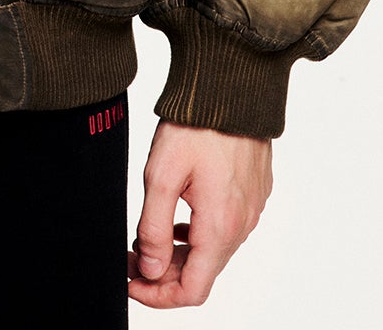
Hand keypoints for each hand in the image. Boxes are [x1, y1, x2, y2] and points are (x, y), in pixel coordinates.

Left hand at [127, 121, 271, 308]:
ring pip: (213, 253)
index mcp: (220, 227)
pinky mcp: (252, 193)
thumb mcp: (161, 175)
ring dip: (179, 255)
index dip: (158, 296)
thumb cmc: (197, 125)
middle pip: (201, 274)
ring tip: (145, 238)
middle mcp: (241, 225)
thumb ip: (154, 228)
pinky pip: (224, 230)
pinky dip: (196, 236)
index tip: (130, 282)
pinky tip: (175, 220)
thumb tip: (150, 269)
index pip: (192, 291)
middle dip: (163, 274)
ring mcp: (250, 210)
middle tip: (129, 257)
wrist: (232, 86)